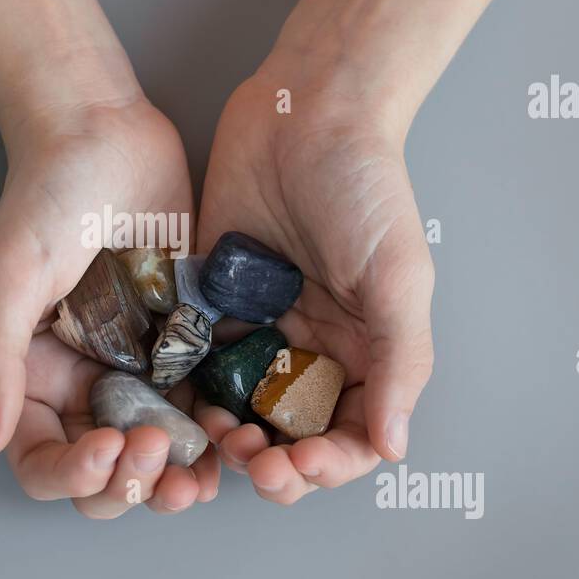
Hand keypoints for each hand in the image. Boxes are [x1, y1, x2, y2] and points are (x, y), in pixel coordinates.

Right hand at [0, 97, 219, 516]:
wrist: (105, 131)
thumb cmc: (47, 193)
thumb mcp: (8, 276)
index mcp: (36, 377)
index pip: (44, 459)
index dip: (72, 474)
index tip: (106, 448)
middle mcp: (87, 382)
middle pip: (106, 471)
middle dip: (131, 485)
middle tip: (159, 458)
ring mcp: (141, 367)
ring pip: (161, 453)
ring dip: (179, 478)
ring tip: (204, 476)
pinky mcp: (188, 344)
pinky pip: (205, 405)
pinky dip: (218, 431)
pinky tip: (234, 432)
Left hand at [196, 60, 434, 504]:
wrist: (305, 112)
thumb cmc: (365, 188)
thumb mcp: (399, 277)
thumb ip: (399, 362)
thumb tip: (393, 447)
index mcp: (365, 351)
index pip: (350, 437)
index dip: (329, 465)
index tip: (299, 465)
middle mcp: (311, 350)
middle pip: (290, 436)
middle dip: (275, 463)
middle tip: (252, 461)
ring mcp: (258, 330)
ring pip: (239, 411)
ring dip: (228, 437)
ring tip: (215, 434)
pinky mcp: (210, 304)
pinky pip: (195, 364)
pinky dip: (189, 392)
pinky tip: (178, 402)